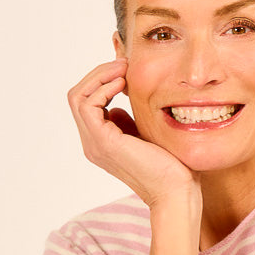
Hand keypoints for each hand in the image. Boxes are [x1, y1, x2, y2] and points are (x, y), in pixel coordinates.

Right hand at [67, 59, 201, 210]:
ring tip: (123, 70)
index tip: (126, 70)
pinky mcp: (103, 142)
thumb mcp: (143, 135)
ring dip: (100, 76)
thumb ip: (127, 122)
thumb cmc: (170, 166)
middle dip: (99, 74)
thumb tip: (116, 107)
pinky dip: (103, 88)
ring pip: (78, 96)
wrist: (176, 190)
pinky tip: (124, 84)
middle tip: (123, 64)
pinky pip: (88, 104)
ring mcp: (95, 144)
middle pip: (77, 96)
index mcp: (101, 142)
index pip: (87, 102)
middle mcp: (92, 144)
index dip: (102, 81)